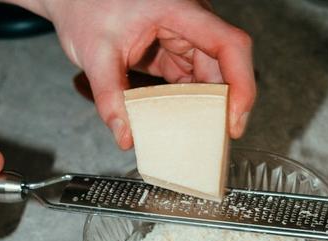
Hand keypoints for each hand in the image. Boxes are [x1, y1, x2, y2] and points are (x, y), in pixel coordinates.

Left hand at [13, 0, 255, 148]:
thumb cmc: (86, 7)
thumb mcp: (96, 53)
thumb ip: (110, 97)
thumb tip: (125, 135)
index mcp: (181, 12)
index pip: (229, 45)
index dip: (241, 83)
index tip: (234, 117)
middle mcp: (190, 23)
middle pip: (224, 66)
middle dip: (223, 105)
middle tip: (216, 140)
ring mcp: (183, 38)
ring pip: (209, 77)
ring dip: (205, 107)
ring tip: (201, 138)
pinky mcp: (172, 52)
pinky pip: (190, 81)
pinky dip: (187, 104)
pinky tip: (182, 124)